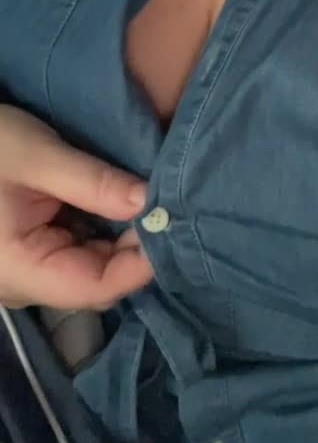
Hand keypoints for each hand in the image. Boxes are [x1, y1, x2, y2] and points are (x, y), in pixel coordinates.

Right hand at [0, 105, 153, 309]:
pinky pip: (76, 252)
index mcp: (19, 271)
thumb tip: (152, 202)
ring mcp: (26, 271)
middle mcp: (23, 284)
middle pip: (98, 281)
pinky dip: (102, 229)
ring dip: (121, 236)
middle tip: (168, 201)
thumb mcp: (37, 155)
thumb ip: (95, 183)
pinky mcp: (30, 253)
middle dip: (136, 246)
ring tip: (150, 198)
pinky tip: (121, 200)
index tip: (172, 220)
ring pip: (91, 267)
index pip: (97, 288)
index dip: (142, 262)